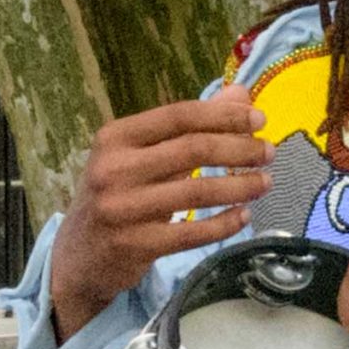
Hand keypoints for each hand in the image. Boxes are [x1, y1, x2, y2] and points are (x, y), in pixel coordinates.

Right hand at [50, 88, 273, 341]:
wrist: (79, 255)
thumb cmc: (118, 194)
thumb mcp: (142, 154)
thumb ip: (190, 125)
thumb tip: (241, 93)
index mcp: (115, 138)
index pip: (180, 116)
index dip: (225, 115)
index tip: (260, 118)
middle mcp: (113, 169)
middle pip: (194, 150)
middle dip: (240, 149)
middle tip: (269, 152)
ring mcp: (121, 209)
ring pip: (198, 191)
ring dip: (241, 186)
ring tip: (265, 183)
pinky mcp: (134, 245)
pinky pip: (193, 233)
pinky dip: (225, 223)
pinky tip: (244, 216)